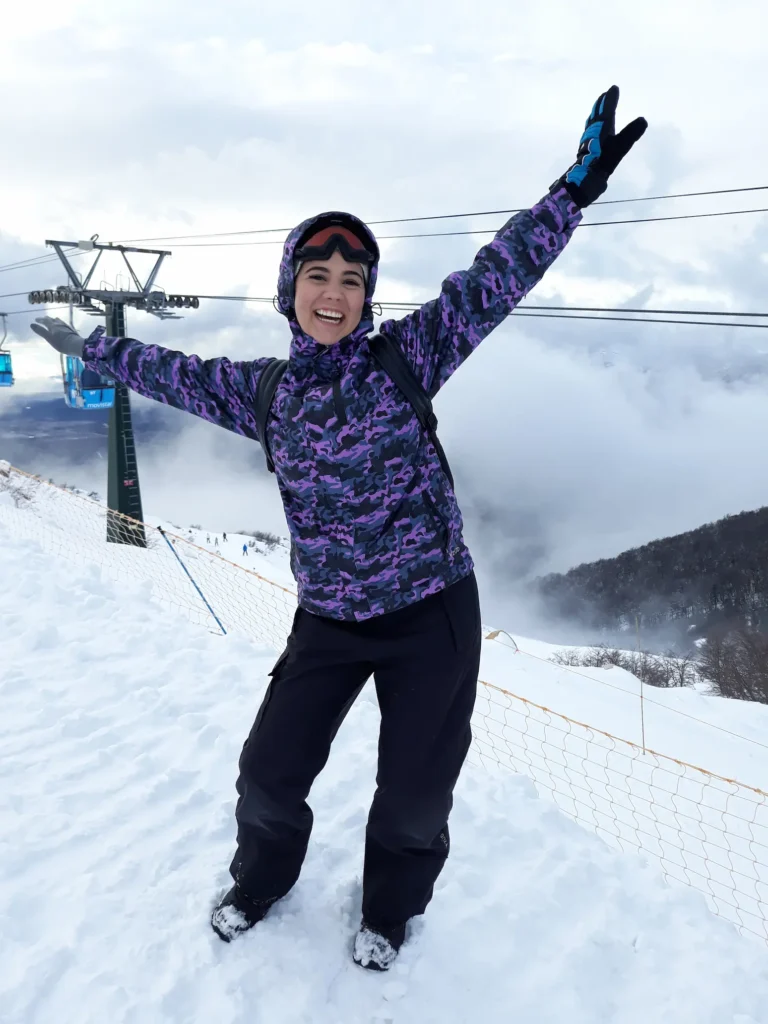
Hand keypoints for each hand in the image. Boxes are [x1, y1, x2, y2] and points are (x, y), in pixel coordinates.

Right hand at [30, 317, 84, 356]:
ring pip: (58, 321)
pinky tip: (62, 325)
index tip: (36, 319)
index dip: (40, 320)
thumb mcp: (49, 338)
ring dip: (54, 320)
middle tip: (43, 318)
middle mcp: (59, 324)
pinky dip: (60, 323)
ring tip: (53, 320)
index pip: (45, 321)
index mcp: (52, 326)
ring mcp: (66, 326)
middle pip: (51, 320)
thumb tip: (31, 324)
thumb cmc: (61, 343)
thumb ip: (40, 331)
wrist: (76, 345)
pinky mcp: (71, 330)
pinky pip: (63, 324)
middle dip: (46, 319)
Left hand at [554, 85, 646, 208]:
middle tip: (605, 96)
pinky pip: (590, 134)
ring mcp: (588, 142)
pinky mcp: (586, 152)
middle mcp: (593, 132)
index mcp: (601, 127)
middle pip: (597, 114)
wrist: (582, 182)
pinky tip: (593, 135)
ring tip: (598, 111)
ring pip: (591, 124)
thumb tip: (643, 120)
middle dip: (601, 104)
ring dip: (595, 115)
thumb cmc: (601, 163)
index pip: (607, 109)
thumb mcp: (619, 148)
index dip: (610, 99)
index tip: (614, 88)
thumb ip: (631, 134)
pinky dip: (593, 127)